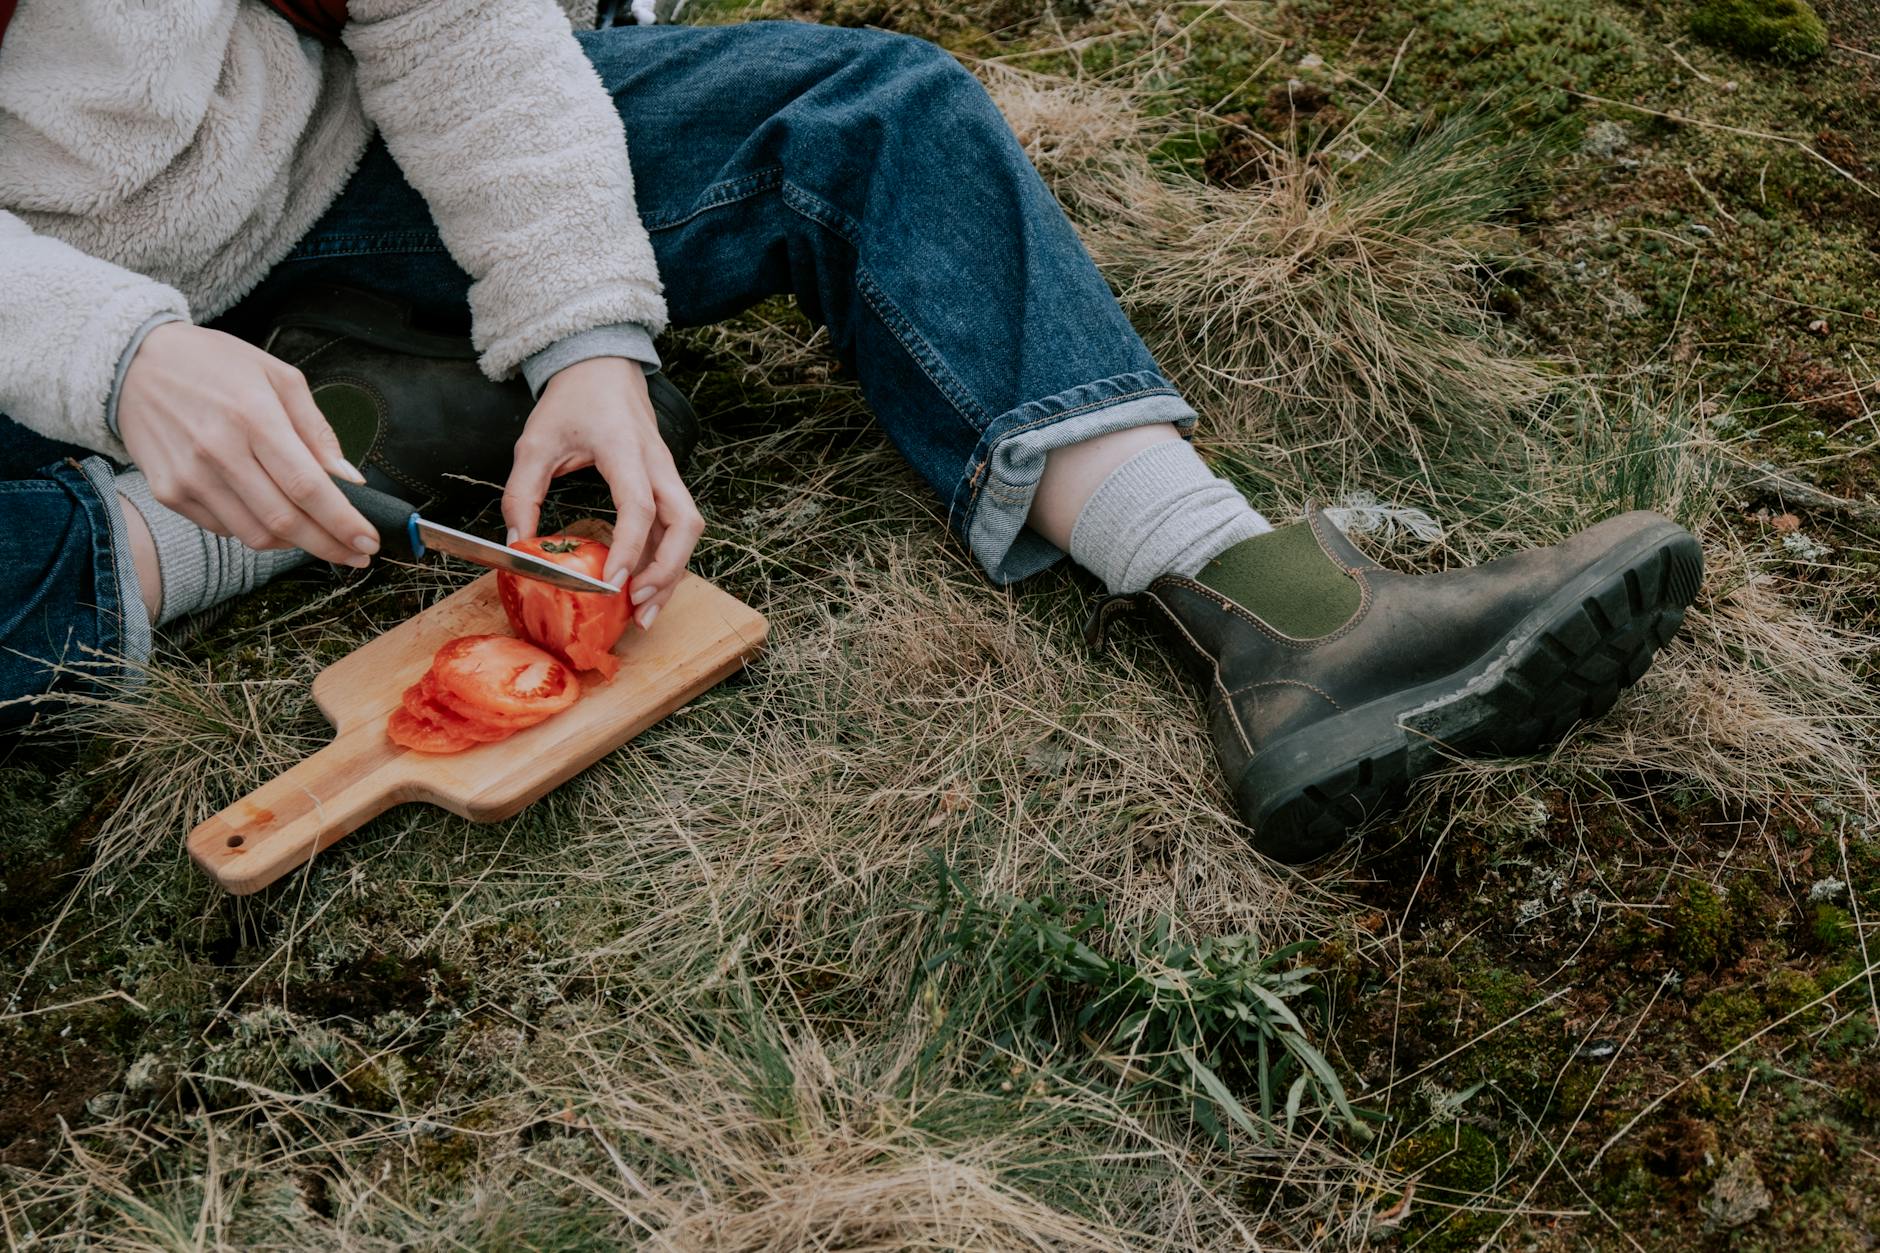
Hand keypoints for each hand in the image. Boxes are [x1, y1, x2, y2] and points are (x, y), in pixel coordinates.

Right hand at [117, 323, 377, 565]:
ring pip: (256, 534)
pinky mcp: (168, 493)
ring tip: (318, 534)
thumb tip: (349, 478)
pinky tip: (270, 512)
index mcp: (253, 417)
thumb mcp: (278, 376)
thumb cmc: (214, 364)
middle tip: (356, 555)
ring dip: (295, 543)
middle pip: (285, 521)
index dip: (342, 521)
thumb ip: (317, 430)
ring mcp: (189, 477)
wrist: (132, 363)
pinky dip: (256, 529)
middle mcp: (217, 452)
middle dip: (329, 546)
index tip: (368, 541)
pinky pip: (225, 529)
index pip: (307, 487)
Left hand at [502, 358, 702, 626]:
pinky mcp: (666, 482)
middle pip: (684, 523)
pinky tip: (645, 585)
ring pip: (688, 529)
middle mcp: (657, 463)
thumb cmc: (572, 400)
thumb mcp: (535, 442)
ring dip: (672, 572)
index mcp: (624, 449)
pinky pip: (676, 526)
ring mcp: (667, 473)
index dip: (629, 548)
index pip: (639, 505)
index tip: (612, 583)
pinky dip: (666, 559)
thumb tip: (518, 545)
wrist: (602, 366)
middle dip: (667, 570)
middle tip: (639, 605)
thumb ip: (522, 493)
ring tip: (646, 610)